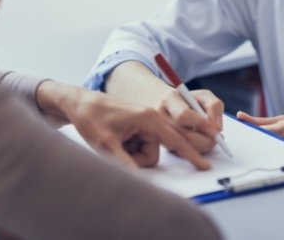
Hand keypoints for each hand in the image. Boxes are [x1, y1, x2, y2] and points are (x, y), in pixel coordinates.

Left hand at [36, 81, 209, 169]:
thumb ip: (125, 164)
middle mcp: (149, 119)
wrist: (79, 103)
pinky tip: (114, 141)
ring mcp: (142, 122)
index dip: (191, 154)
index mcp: (148, 118)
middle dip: (138, 158)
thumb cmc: (92, 117)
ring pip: (146, 151)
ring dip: (131, 155)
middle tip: (117, 150)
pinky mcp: (136, 126)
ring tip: (112, 144)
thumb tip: (137, 180)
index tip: (204, 165)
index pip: (176, 139)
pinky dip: (128, 149)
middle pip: (155, 150)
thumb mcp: (106, 144)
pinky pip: (139, 146)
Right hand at [158, 88, 224, 153]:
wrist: (171, 106)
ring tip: (211, 139)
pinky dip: (197, 152)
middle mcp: (160, 117)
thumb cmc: (190, 100)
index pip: (184, 116)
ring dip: (203, 147)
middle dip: (206, 141)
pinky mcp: (164, 146)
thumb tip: (216, 127)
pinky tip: (202, 143)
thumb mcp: (204, 96)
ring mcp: (160, 133)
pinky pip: (182, 154)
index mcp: (169, 100)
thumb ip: (214, 106)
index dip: (202, 125)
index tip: (215, 130)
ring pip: (184, 148)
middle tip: (218, 138)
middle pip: (184, 136)